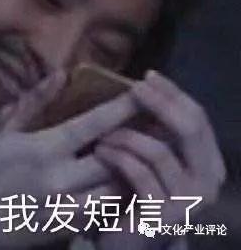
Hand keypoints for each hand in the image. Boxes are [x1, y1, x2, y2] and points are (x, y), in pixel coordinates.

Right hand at [0, 70, 137, 248]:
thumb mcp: (4, 129)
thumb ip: (35, 101)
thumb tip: (61, 74)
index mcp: (44, 149)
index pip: (93, 125)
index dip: (121, 109)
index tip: (144, 95)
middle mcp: (61, 179)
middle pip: (114, 161)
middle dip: (139, 144)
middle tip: (159, 131)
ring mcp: (65, 209)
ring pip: (115, 193)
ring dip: (133, 174)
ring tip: (149, 159)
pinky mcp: (66, 231)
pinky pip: (103, 216)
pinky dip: (116, 201)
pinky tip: (126, 189)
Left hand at [94, 71, 225, 249]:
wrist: (131, 242)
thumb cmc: (139, 193)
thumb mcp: (155, 158)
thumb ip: (159, 132)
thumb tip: (144, 89)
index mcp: (208, 163)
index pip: (197, 117)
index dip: (173, 93)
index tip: (147, 76)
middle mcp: (209, 182)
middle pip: (189, 128)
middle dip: (159, 103)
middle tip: (133, 88)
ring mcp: (189, 202)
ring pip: (159, 150)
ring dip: (126, 135)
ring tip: (103, 134)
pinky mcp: (164, 217)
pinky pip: (139, 173)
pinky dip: (117, 157)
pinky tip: (100, 151)